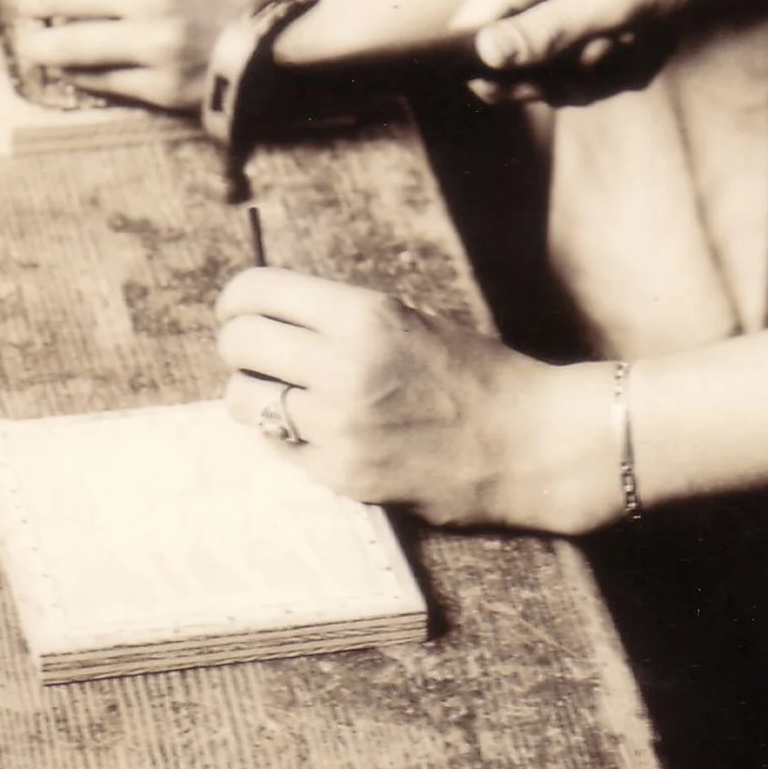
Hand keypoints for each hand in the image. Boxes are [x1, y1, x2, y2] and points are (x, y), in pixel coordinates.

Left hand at [13, 0, 284, 111]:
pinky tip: (74, 68)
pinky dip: (76, 74)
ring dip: (38, 47)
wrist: (292, 29)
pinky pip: (96, 82)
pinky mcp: (163, 87)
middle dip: (28, 5)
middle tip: (27, 10)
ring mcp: (153, 45)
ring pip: (62, 48)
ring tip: (36, 46)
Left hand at [215, 266, 608, 531]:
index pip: (256, 292)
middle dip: (239, 344)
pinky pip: (278, 448)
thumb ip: (338, 317)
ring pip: (243, 401)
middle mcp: (342, 368)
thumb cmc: (473, 372)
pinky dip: (287, 436)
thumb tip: (265, 313)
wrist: (530, 442)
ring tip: (284, 394)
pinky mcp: (343, 476)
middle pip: (238, 344)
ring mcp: (339, 427)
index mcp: (361, 316)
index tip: (237, 309)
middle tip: (256, 353)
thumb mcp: (406, 318)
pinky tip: (318, 429)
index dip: (237, 299)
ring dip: (255, 394)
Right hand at [455, 0, 732, 102]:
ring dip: (599, 71)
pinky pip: (591, 61)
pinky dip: (621, 64)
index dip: (486, 65)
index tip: (528, 88)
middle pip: (515, 57)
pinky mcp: (593, 13)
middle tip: (606, 59)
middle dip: (561, 75)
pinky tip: (650, 43)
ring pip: (558, 67)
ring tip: (639, 45)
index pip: (474, 24)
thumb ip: (548, 29)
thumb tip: (482, 54)